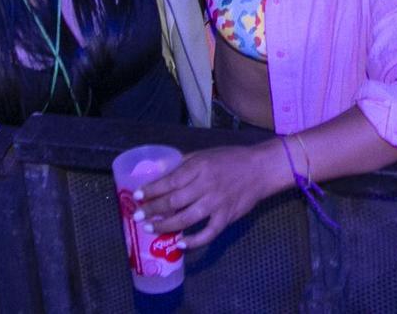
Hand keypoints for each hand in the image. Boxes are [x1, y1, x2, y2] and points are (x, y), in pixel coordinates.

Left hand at [131, 142, 285, 247]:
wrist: (260, 169)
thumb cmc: (230, 159)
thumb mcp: (204, 154)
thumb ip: (183, 163)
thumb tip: (160, 172)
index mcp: (199, 166)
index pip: (169, 180)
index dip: (151, 189)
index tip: (136, 196)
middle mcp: (206, 185)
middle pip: (174, 201)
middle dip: (153, 210)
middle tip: (137, 217)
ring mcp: (216, 203)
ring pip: (186, 218)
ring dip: (166, 225)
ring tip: (151, 229)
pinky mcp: (227, 218)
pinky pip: (207, 233)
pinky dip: (193, 241)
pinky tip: (180, 243)